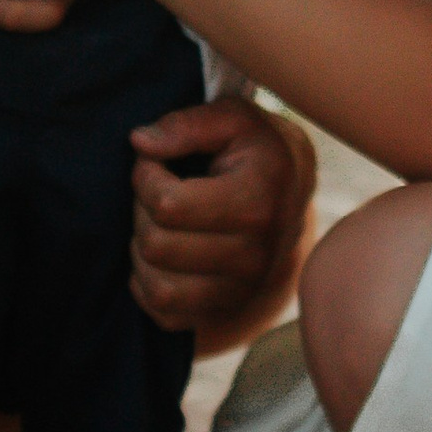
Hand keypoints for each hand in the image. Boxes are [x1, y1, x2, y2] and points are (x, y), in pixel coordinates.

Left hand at [128, 97, 314, 349]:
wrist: (290, 190)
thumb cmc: (254, 150)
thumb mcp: (231, 118)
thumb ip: (187, 124)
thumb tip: (141, 143)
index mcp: (258, 203)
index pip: (167, 205)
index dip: (145, 175)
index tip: (157, 161)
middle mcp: (256, 257)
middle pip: (156, 245)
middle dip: (142, 210)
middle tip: (158, 190)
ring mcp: (242, 291)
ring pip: (157, 288)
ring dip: (142, 249)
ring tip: (160, 222)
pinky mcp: (225, 312)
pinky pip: (162, 313)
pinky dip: (149, 283)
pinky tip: (164, 251)